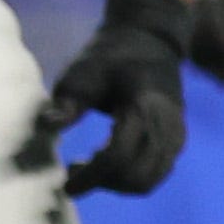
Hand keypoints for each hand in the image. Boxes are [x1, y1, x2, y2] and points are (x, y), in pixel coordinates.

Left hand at [28, 0, 198, 192]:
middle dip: (102, 182)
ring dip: (115, 183)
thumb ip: (68, 103)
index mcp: (144, 106)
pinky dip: (129, 179)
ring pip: (147, 181)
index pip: (117, 156)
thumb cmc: (109, 55)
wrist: (150, 39)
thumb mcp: (82, 73)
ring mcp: (176, 135)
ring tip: (89, 166)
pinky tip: (107, 162)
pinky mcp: (176, 141)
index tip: (66, 184)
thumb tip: (46, 127)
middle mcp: (167, 125)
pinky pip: (155, 175)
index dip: (90, 176)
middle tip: (74, 170)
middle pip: (135, 176)